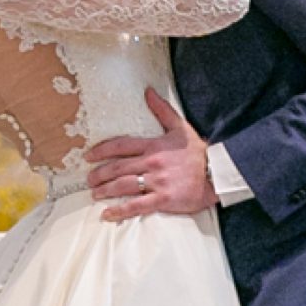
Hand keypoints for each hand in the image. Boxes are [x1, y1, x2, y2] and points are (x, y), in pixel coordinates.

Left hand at [87, 91, 212, 220]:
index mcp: (153, 145)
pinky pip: (136, 205)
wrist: (217, 173)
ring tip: (95, 193)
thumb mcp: (180, 127)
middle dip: (99, 174)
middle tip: (89, 180)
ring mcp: (156, 181)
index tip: (89, 156)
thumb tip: (148, 91)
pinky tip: (107, 214)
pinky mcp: (163, 199)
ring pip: (123, 185)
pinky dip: (120, 210)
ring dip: (105, 190)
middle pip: (117, 168)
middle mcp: (151, 162)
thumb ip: (162, 110)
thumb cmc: (198, 152)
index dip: (101, 151)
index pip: (121, 146)